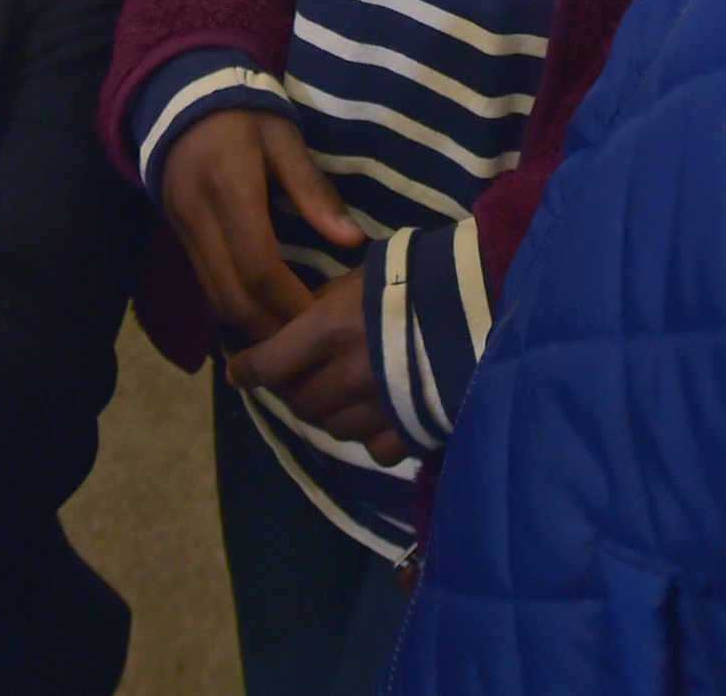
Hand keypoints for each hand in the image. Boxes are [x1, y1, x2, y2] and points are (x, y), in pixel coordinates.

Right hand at [159, 108, 365, 344]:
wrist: (180, 96)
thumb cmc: (245, 113)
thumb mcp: (284, 138)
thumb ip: (313, 190)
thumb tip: (351, 240)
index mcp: (230, 188)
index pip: (259, 264)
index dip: (290, 301)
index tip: (322, 321)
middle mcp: (199, 217)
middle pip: (232, 296)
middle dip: (270, 329)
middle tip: (309, 346)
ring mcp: (182, 231)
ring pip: (214, 299)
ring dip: (250, 329)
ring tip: (290, 343)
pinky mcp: (178, 237)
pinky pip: (206, 287)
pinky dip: (234, 310)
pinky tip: (262, 319)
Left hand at [226, 269, 409, 464]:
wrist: (486, 301)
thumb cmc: (419, 276)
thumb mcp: (361, 277)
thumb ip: (325, 304)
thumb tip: (298, 323)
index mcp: (328, 331)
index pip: (268, 364)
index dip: (248, 372)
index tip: (239, 374)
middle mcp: (347, 375)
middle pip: (299, 403)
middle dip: (295, 391)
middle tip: (302, 378)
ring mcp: (379, 408)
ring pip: (332, 429)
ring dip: (330, 414)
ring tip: (342, 395)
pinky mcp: (411, 430)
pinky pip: (373, 449)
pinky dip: (369, 436)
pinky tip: (379, 415)